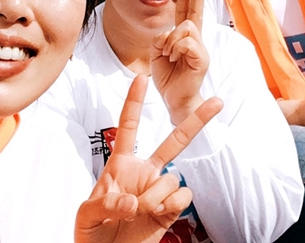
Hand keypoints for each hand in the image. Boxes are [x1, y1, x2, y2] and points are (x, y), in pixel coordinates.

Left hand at [75, 74, 222, 242]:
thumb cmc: (92, 233)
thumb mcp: (87, 215)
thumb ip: (107, 202)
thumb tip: (135, 200)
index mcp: (121, 164)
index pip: (129, 127)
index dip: (134, 102)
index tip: (141, 77)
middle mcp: (145, 171)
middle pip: (174, 140)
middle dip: (197, 121)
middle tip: (217, 101)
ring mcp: (160, 189)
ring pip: (173, 177)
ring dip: (155, 195)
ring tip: (140, 211)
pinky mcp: (172, 209)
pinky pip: (183, 196)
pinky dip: (171, 205)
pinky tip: (158, 214)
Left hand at [151, 0, 211, 124]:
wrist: (174, 100)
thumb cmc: (167, 78)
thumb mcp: (157, 53)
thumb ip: (160, 38)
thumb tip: (168, 32)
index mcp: (184, 37)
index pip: (186, 12)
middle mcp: (195, 40)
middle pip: (196, 12)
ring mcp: (200, 48)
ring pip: (186, 27)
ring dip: (171, 40)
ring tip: (169, 55)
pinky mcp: (202, 58)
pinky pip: (187, 42)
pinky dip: (176, 48)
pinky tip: (174, 59)